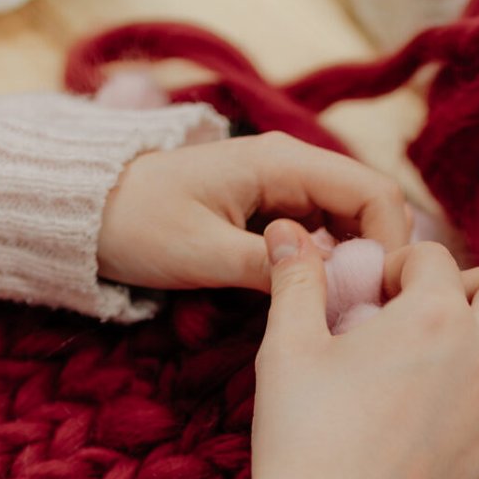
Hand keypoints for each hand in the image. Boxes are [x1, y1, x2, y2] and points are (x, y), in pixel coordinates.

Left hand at [98, 132, 410, 293]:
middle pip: (370, 209)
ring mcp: (285, 189)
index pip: (373, 193)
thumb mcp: (203, 253)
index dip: (392, 244)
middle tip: (365, 316)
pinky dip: (331, 269)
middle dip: (379, 260)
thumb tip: (334, 284)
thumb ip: (270, 267)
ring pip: (350, 226)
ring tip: (343, 316)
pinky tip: (317, 305)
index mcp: (283, 162)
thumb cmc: (137, 223)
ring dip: (356, 268)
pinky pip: (322, 238)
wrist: (86, 211)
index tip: (382, 297)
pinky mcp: (273, 213)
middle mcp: (293, 167)